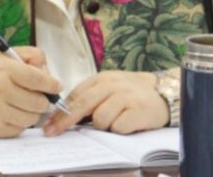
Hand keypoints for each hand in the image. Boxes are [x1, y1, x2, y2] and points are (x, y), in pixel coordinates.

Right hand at [0, 46, 62, 137]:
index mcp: (5, 70)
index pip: (37, 79)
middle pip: (38, 102)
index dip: (51, 84)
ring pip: (31, 118)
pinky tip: (14, 113)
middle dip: (44, 100)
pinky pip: (19, 129)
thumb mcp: (6, 55)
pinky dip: (21, 122)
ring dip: (34, 112)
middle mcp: (0, 91)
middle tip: (40, 96)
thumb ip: (31, 55)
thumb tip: (48, 73)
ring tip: (26, 104)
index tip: (56, 86)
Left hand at [42, 70, 167, 135]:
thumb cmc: (131, 93)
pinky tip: (127, 124)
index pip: (75, 95)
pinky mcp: (138, 110)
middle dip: (65, 122)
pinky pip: (118, 127)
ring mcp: (126, 97)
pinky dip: (119, 130)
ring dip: (103, 126)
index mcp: (102, 78)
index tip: (49, 125)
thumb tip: (65, 116)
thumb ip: (91, 96)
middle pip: (83, 105)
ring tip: (116, 121)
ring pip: (100, 119)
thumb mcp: (109, 88)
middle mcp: (113, 85)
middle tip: (53, 133)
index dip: (60, 112)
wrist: (163, 92)